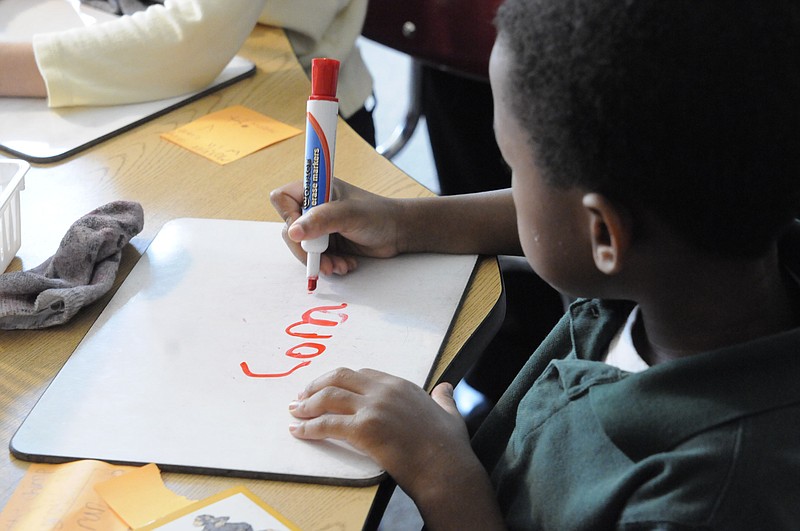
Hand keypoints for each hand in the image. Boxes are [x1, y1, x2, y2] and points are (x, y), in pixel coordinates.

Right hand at [270, 180, 404, 275]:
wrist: (399, 233)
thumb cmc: (378, 215)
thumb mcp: (350, 215)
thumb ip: (321, 220)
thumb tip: (293, 232)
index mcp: (316, 189)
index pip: (283, 198)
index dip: (288, 216)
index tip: (303, 232)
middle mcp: (314, 207)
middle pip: (290, 229)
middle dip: (306, 249)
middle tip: (322, 260)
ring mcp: (319, 226)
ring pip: (302, 248)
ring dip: (319, 261)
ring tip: (340, 266)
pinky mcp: (327, 243)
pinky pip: (316, 258)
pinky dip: (328, 265)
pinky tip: (346, 264)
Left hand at [288, 368, 506, 528]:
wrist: (445, 468)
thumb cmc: (448, 447)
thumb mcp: (449, 414)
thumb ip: (444, 398)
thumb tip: (445, 388)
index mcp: (400, 385)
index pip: (362, 374)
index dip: (341, 380)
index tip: (329, 387)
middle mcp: (384, 391)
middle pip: (340, 377)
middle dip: (317, 385)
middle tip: (302, 396)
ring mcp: (373, 408)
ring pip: (329, 396)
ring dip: (307, 404)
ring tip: (296, 412)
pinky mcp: (364, 429)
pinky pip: (327, 424)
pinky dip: (308, 427)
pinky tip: (299, 432)